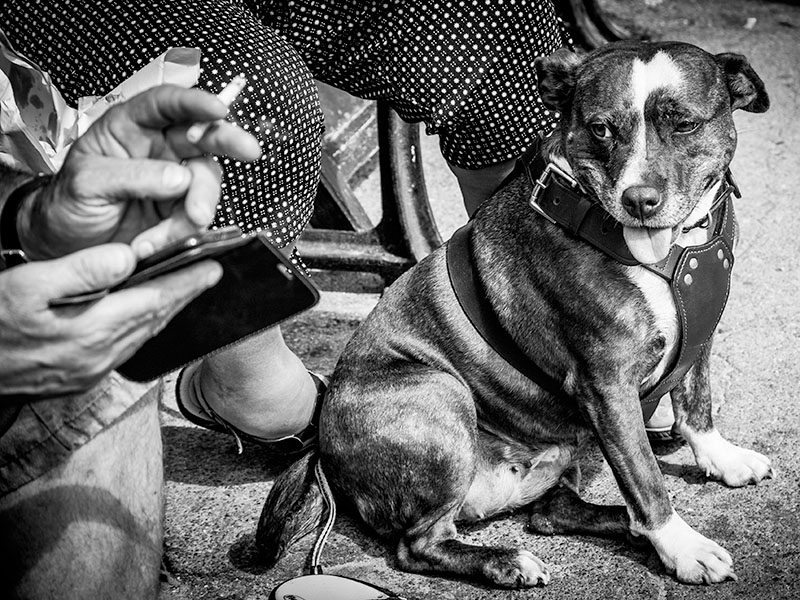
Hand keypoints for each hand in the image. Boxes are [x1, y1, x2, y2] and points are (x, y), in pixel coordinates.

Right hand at [0, 243, 221, 396]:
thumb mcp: (25, 287)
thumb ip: (80, 271)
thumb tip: (126, 257)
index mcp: (90, 329)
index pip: (154, 301)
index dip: (187, 283)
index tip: (213, 267)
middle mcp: (98, 355)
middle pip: (156, 320)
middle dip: (186, 295)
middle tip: (211, 275)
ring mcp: (91, 371)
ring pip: (144, 335)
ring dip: (169, 312)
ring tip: (187, 291)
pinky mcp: (82, 378)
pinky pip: (128, 349)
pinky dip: (145, 328)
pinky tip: (147, 317)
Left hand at [19, 84, 261, 259]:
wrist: (67, 246)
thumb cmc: (67, 203)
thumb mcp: (87, 183)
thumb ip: (131, 176)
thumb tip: (177, 177)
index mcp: (129, 128)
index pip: (165, 104)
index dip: (193, 102)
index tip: (217, 108)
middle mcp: (157, 149)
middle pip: (202, 135)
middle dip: (227, 141)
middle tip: (248, 150)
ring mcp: (173, 181)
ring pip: (206, 182)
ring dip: (197, 208)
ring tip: (169, 231)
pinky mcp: (180, 212)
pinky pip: (197, 217)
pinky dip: (182, 233)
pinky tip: (155, 241)